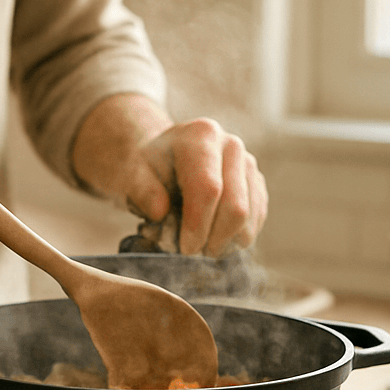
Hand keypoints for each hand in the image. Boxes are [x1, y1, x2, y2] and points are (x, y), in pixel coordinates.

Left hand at [72, 94, 267, 256]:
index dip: (198, 225)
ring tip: (200, 245)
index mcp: (200, 136)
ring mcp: (248, 163)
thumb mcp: (133, 175)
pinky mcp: (256, 182)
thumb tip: (159, 212)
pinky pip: (257, 218)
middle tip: (192, 253)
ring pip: (249, 216)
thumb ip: (141, 191)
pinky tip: (214, 238)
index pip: (207, 188)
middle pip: (235, 205)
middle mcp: (231, 145)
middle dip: (214, 239)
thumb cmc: (149, 169)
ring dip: (226, 242)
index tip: (184, 249)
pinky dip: (236, 237)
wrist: (166, 157)